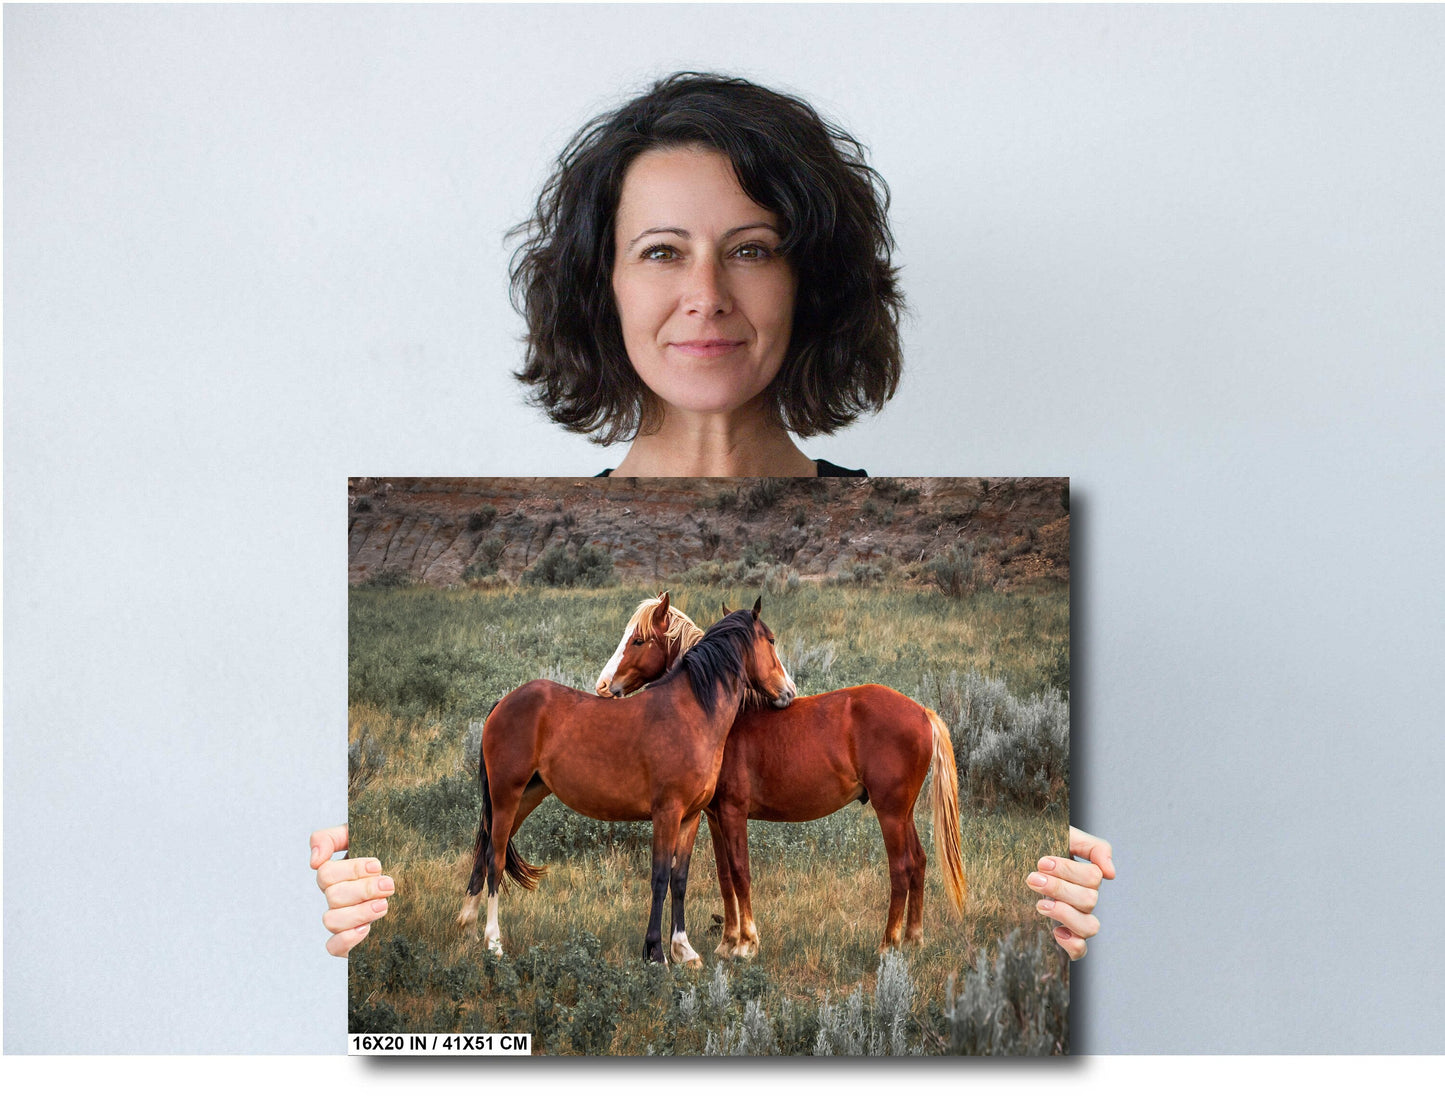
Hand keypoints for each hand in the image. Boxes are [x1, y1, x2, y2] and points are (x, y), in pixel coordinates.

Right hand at [310, 824, 394, 957]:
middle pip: (333, 896)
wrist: (424, 880)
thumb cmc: (391, 853)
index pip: (326, 873)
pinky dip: (346, 939)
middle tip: (389, 885)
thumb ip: (331, 838)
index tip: (378, 865)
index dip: (351, 870)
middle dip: (363, 889)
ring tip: (384, 906)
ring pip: (331, 920)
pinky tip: (367, 929)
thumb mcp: (364, 835)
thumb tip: (313, 861)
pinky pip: (333, 947)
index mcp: (338, 874)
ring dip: (358, 913)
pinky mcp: (351, 941)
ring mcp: (343, 919)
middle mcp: (337, 897)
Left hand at [1027, 826, 1114, 960]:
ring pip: (1090, 927)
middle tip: (1032, 879)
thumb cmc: (1039, 845)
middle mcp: (1084, 898)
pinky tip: (1056, 931)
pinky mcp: (1064, 936)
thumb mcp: (1065, 835)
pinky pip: (1080, 951)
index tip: (1041, 862)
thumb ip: (1094, 847)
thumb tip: (1111, 874)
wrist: (1012, 857)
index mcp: (1086, 875)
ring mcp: (1075, 919)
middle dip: (1059, 888)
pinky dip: (1073, 944)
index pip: (1093, 877)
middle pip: (1089, 900)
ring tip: (1040, 904)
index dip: (1069, 871)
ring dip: (1065, 914)